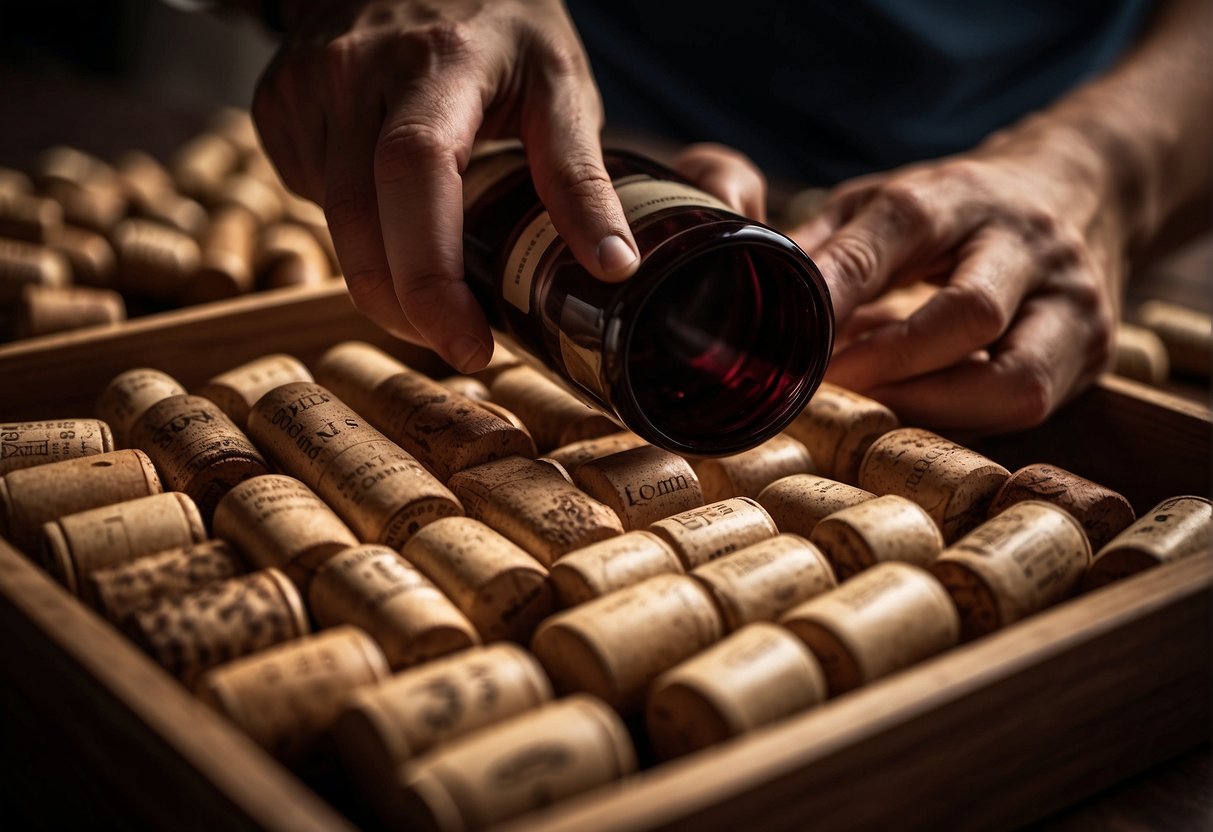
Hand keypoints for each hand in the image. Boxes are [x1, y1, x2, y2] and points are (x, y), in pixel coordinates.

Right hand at [254, 0, 640, 371]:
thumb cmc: (501, 26)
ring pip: (330, 220)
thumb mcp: (559, 84)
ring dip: (382, 272)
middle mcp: (357, 67)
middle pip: (356, 217)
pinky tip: (389, 199)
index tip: (471, 345)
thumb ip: (580, 173)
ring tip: (436, 273)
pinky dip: (353, 226)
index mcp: (440, 60)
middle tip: (461, 346)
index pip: (417, 171)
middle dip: (405, 305)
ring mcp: (306, 83)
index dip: (433, 274)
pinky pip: (309, 196)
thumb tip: (612, 267)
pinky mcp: (276, 102)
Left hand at [793, 123, 1122, 431]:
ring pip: (1014, 378)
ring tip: (876, 409)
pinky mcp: (1093, 347)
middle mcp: (1026, 241)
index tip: (793, 333)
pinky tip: (923, 411)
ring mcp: (1071, 298)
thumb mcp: (878, 206)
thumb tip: (746, 294)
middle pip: (971, 312)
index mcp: (958, 196)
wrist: (1074, 190)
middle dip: (893, 363)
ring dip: (933, 407)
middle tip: (830, 387)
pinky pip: (1027, 404)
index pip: (898, 230)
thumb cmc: (949, 212)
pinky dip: (966, 419)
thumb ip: (819, 250)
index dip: (841, 285)